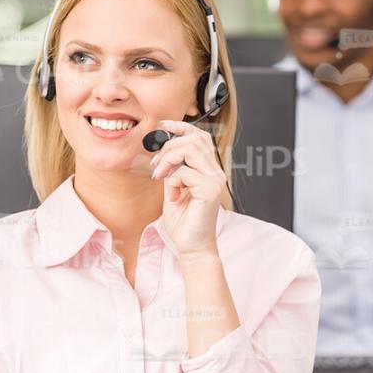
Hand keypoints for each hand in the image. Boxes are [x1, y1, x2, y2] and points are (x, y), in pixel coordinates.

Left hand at [149, 120, 227, 259]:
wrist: (191, 247)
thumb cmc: (183, 222)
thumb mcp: (173, 188)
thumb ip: (173, 169)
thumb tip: (163, 150)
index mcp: (209, 171)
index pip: (201, 138)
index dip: (182, 127)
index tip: (164, 125)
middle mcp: (216, 173)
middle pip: (195, 140)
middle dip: (169, 147)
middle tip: (156, 165)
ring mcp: (215, 181)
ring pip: (190, 151)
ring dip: (169, 159)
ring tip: (160, 175)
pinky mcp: (210, 190)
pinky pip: (185, 173)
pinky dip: (172, 181)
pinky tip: (172, 196)